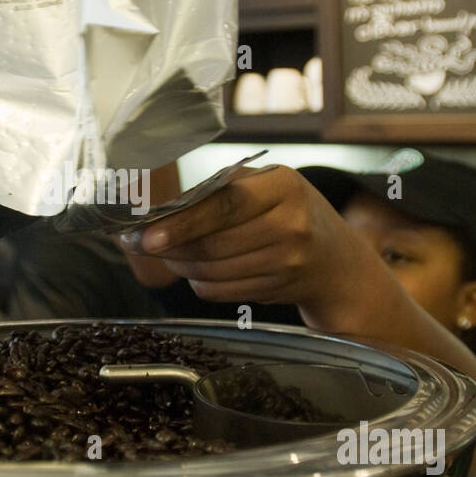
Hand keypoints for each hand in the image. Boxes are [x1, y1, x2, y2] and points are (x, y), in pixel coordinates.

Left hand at [118, 166, 351, 319]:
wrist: (334, 258)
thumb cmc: (286, 211)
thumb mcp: (263, 186)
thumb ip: (214, 193)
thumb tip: (156, 213)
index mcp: (283, 185)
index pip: (224, 205)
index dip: (181, 223)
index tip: (144, 235)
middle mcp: (291, 223)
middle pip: (212, 244)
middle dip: (168, 248)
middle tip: (141, 243)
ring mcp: (287, 261)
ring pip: (211, 272)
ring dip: (180, 265)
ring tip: (171, 253)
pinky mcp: (277, 289)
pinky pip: (219, 292)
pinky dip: (199, 282)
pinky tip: (200, 269)